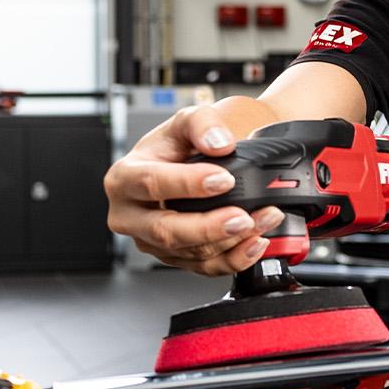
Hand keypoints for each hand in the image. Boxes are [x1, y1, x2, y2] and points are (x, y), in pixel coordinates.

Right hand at [103, 107, 284, 275]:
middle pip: (166, 230)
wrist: (184, 165)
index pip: (152, 183)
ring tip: (263, 219)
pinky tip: (255, 242)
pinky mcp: (174, 258)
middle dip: (209, 226)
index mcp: (124, 178)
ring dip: (232, 240)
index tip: (223, 179)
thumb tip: (219, 143)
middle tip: (243, 216)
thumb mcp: (186, 121)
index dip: (189, 183)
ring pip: (190, 252)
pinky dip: (235, 258)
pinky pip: (203, 267)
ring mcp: (151, 242)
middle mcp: (131, 216)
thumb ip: (202, 123)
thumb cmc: (176, 146)